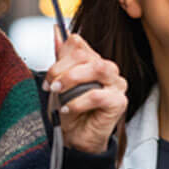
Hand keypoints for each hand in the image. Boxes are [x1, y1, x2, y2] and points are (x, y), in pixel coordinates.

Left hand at [46, 32, 127, 156]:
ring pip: (98, 68)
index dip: (60, 58)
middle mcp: (108, 70)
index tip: (49, 78)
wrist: (75, 139)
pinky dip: (79, 102)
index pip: (79, 44)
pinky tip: (69, 109)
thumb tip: (57, 30)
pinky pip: (98, 95)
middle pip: (87, 55)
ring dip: (72, 80)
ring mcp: (117, 85)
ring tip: (59, 93)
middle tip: (52, 86)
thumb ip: (61, 57)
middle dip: (62, 69)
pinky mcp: (119, 102)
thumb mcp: (60, 82)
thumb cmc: (69, 111)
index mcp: (94, 61)